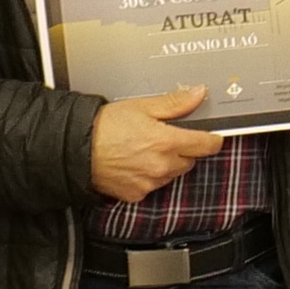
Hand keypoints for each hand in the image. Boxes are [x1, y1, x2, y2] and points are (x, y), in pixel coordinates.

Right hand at [88, 85, 225, 204]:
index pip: (206, 145)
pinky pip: (153, 186)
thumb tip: (198, 94)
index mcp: (167, 142)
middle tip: (166, 137)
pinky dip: (150, 176)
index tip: (214, 136)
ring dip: (167, 163)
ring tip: (145, 149)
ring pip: (172, 174)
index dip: (213, 139)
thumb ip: (174, 103)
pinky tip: (135, 163)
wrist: (76, 149)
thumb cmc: (104, 126)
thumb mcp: (142, 106)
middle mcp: (162, 165)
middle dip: (184, 149)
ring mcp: (150, 182)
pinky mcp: (136, 194)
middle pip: (190, 160)